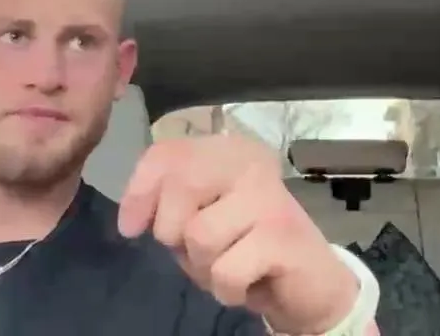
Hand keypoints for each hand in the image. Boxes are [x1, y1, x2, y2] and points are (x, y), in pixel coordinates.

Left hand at [117, 134, 359, 334]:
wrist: (309, 283)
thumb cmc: (244, 245)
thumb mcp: (196, 219)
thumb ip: (165, 203)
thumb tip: (130, 221)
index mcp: (228, 150)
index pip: (166, 153)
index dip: (139, 191)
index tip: (131, 227)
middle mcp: (251, 163)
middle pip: (182, 184)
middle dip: (171, 230)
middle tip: (194, 249)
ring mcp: (270, 198)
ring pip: (200, 235)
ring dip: (202, 266)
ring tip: (226, 264)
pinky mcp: (284, 237)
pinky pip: (225, 270)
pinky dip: (226, 289)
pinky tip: (245, 283)